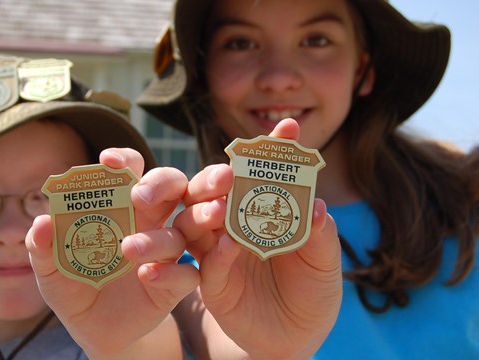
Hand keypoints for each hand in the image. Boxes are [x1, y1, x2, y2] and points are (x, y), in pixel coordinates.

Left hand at [26, 148, 198, 358]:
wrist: (90, 329)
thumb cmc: (72, 287)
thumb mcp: (49, 269)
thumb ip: (41, 245)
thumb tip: (42, 222)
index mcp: (120, 206)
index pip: (131, 170)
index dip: (125, 160)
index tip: (109, 160)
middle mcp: (148, 221)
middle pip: (172, 186)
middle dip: (161, 183)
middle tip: (139, 196)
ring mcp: (165, 252)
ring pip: (179, 232)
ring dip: (157, 238)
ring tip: (128, 249)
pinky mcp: (174, 284)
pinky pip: (186, 273)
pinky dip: (170, 273)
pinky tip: (146, 277)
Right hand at [173, 119, 341, 358]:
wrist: (296, 338)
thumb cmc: (313, 291)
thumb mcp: (325, 262)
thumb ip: (320, 235)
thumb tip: (317, 204)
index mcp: (260, 210)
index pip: (264, 174)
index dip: (276, 150)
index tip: (290, 127)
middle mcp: (233, 224)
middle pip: (212, 191)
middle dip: (218, 176)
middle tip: (232, 170)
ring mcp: (218, 251)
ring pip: (197, 222)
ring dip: (205, 210)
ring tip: (221, 203)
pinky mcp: (212, 283)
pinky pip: (209, 265)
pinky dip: (219, 254)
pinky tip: (231, 245)